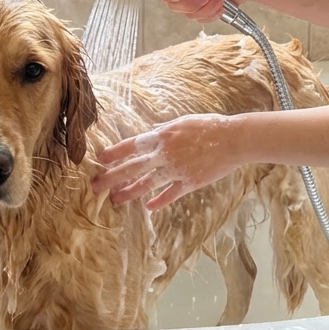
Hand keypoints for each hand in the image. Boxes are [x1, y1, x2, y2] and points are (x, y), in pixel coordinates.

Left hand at [91, 114, 244, 210]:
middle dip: (112, 177)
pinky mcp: (189, 182)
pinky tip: (149, 208)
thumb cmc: (209, 126)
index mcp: (162, 136)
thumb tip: (150, 135)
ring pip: (147, 184)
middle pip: (133, 168)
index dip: (115, 153)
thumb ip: (164, 130)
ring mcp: (176, 170)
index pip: (132, 146)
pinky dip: (159, 201)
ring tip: (116, 199)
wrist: (233, 139)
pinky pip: (170, 194)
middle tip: (95, 186)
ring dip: (130, 193)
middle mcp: (165, 154)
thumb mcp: (182, 122)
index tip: (100, 160)